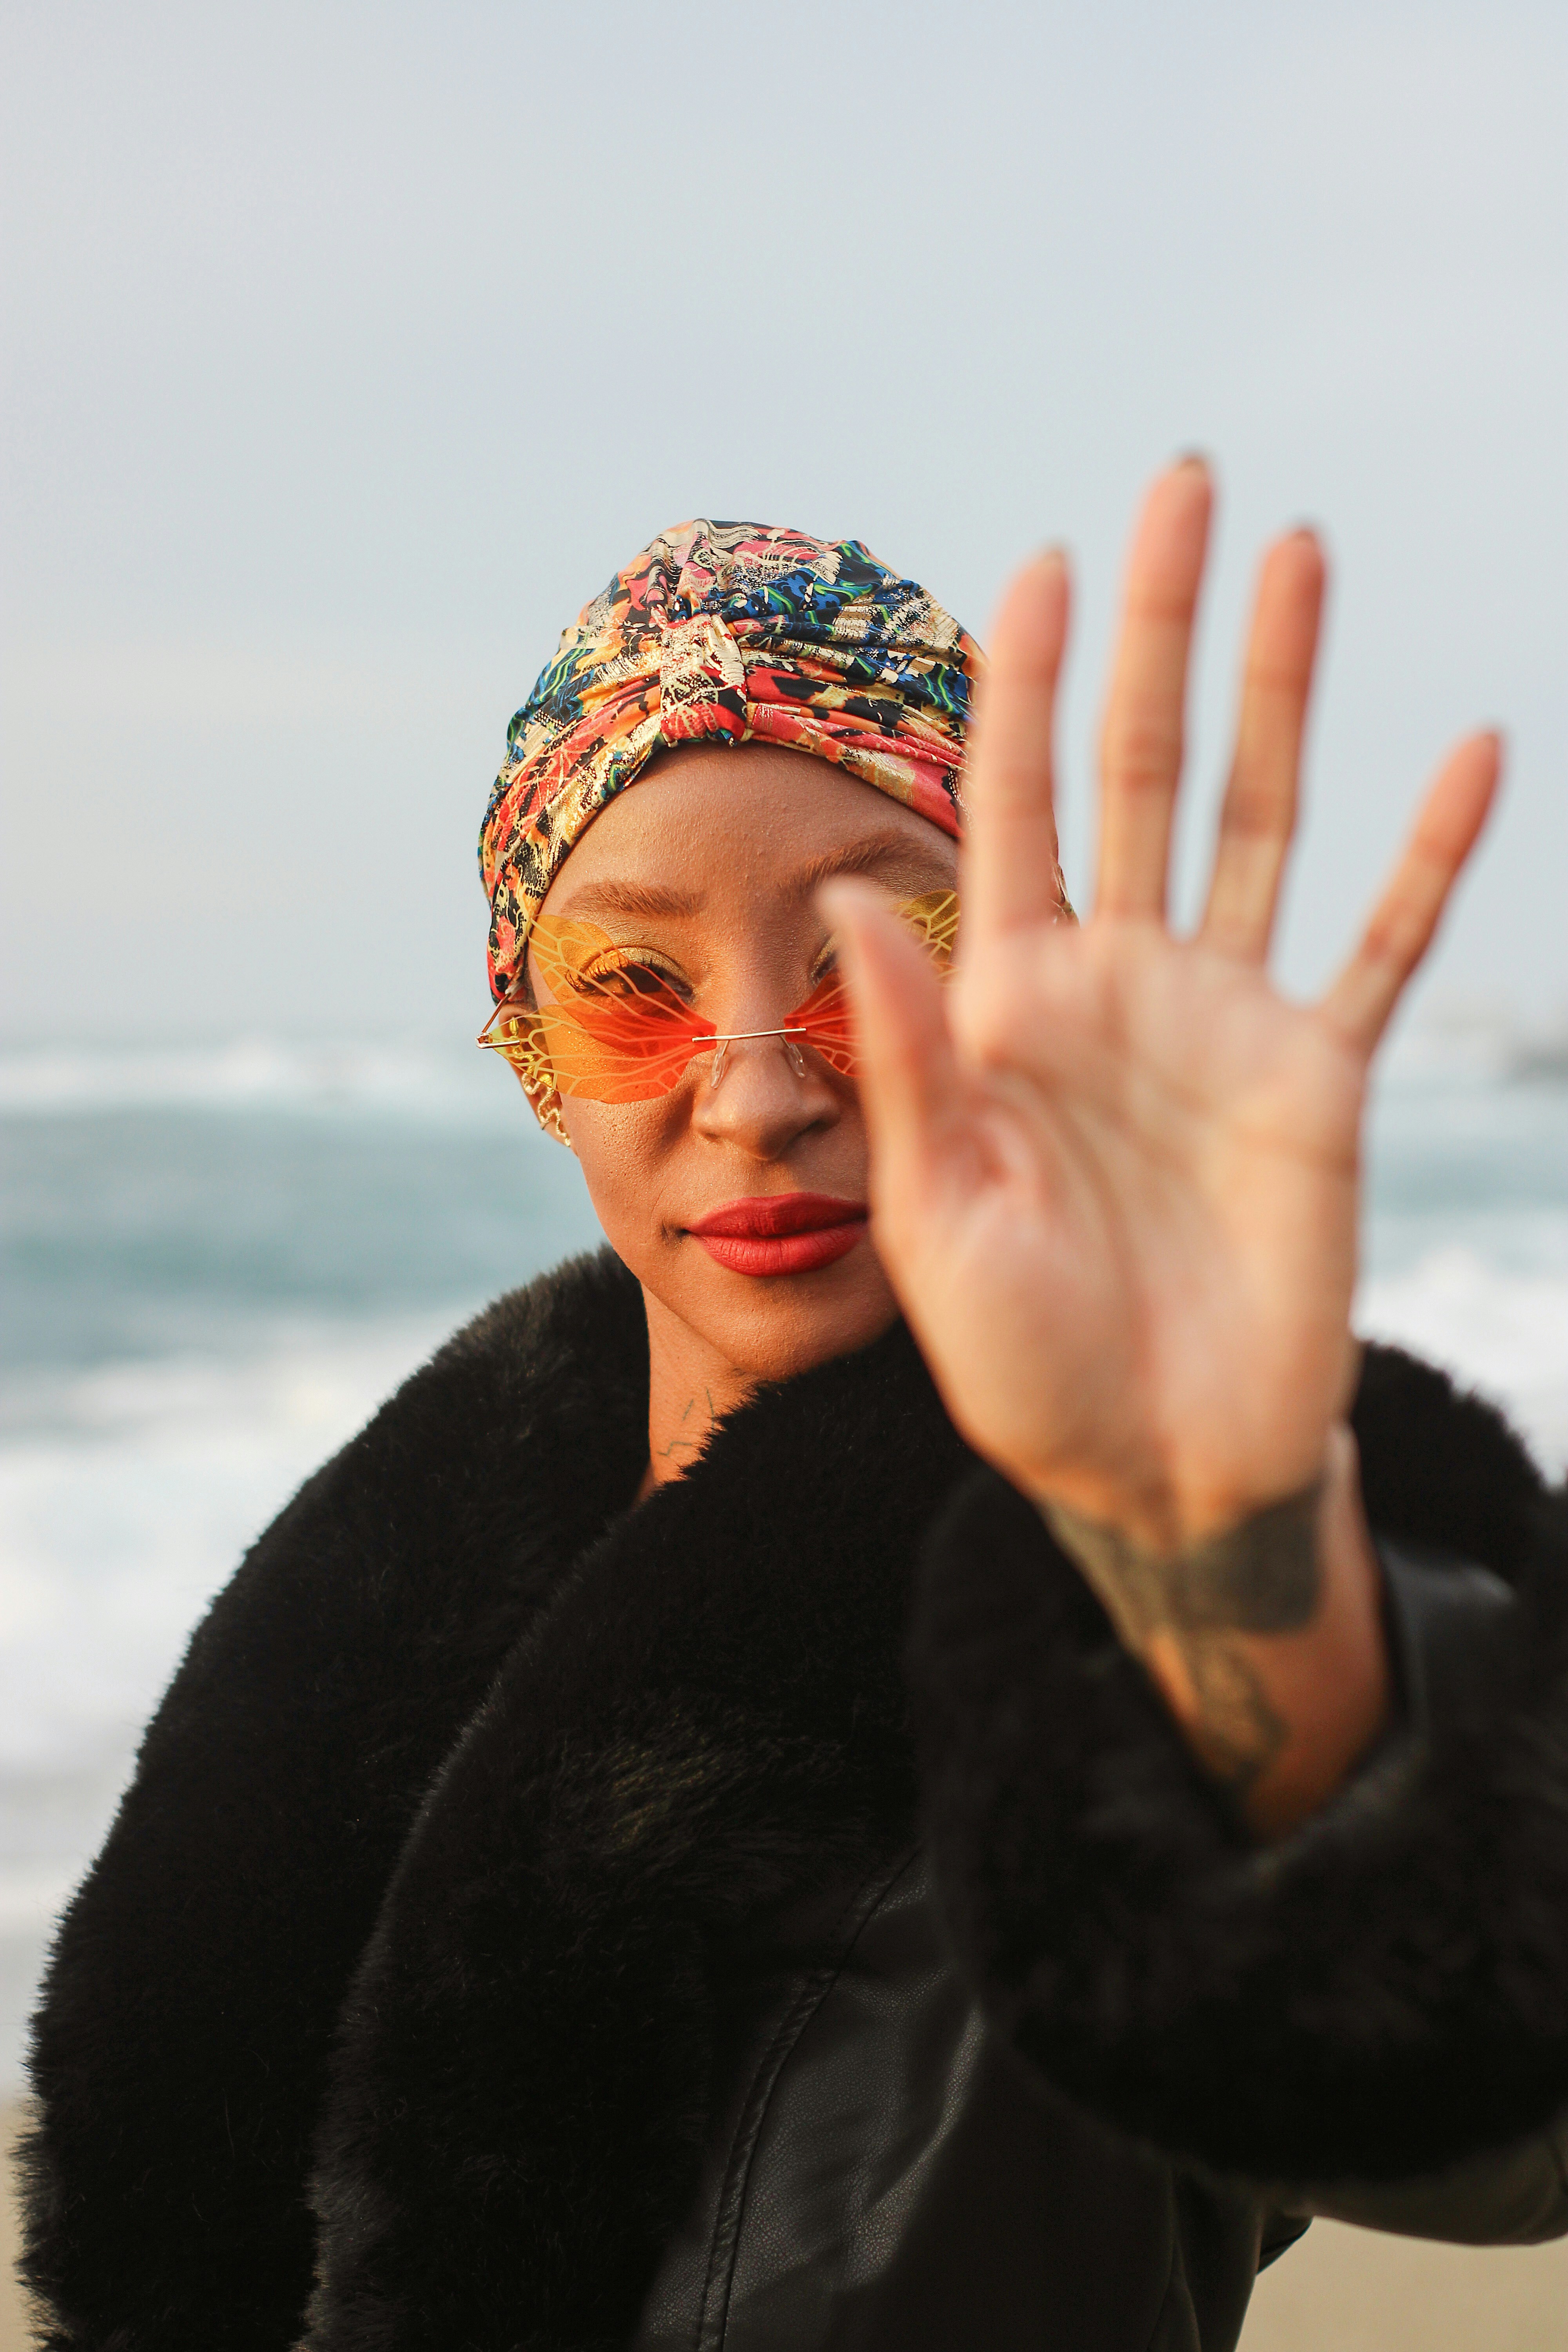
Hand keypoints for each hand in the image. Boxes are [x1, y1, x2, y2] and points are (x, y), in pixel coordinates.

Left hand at [826, 460, 1499, 1825]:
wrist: (1151, 1466)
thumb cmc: (1022, 1365)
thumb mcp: (938, 1218)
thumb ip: (911, 1059)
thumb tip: (847, 895)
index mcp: (1010, 1007)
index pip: (1011, 804)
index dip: (1021, 682)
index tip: (1037, 558)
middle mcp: (1119, 984)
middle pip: (1141, 768)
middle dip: (1158, 631)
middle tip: (1182, 483)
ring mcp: (1226, 1020)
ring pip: (1261, 819)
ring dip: (1286, 689)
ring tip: (1300, 554)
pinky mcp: (1319, 1080)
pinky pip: (1382, 945)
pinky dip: (1426, 855)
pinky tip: (1469, 747)